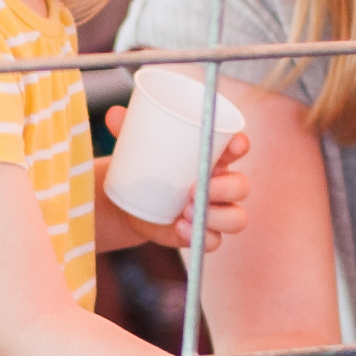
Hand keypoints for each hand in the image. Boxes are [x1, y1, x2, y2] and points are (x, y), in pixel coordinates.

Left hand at [99, 110, 248, 252]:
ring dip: (217, 216)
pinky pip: (215, 240)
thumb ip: (128, 129)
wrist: (129, 201)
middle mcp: (220, 184)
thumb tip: (114, 114)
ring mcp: (214, 211)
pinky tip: (180, 228)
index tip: (233, 145)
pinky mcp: (202, 234)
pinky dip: (202, 236)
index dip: (240, 145)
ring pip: (236, 218)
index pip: (237, 147)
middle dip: (226, 188)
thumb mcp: (136, 145)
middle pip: (241, 186)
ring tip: (185, 211)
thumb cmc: (144, 165)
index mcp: (212, 156)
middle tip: (193, 189)